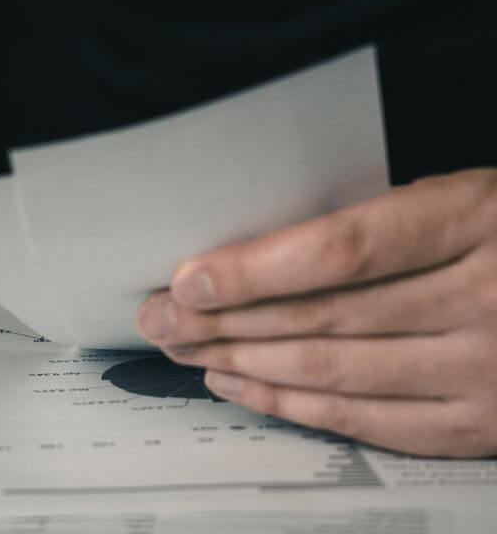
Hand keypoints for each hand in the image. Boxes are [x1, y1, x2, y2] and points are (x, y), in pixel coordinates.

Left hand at [135, 169, 496, 456]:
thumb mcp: (465, 198)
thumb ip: (380, 222)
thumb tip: (254, 251)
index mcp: (477, 222)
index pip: (344, 251)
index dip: (257, 269)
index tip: (189, 276)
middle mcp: (487, 301)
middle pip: (325, 318)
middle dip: (224, 320)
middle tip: (160, 316)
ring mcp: (489, 373)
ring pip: (335, 373)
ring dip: (243, 363)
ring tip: (184, 347)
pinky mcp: (485, 426)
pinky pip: (368, 422)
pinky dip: (292, 406)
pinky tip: (240, 386)